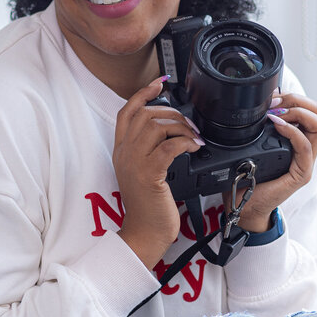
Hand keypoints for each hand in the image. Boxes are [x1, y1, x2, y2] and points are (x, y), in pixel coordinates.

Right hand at [113, 77, 202, 269]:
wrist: (144, 234)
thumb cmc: (148, 207)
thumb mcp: (143, 173)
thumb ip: (150, 151)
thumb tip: (172, 132)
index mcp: (121, 151)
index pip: (127, 112)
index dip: (143, 94)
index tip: (160, 83)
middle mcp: (124, 153)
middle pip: (145, 114)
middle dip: (172, 112)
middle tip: (189, 124)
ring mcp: (135, 163)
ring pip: (156, 126)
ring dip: (181, 127)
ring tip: (194, 137)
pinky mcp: (149, 174)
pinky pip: (168, 146)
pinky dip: (185, 142)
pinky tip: (195, 147)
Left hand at [224, 91, 316, 232]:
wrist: (244, 207)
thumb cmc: (247, 177)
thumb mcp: (252, 144)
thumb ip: (259, 125)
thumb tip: (261, 100)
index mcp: (296, 139)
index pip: (309, 109)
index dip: (293, 97)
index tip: (273, 97)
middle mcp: (305, 148)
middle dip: (298, 100)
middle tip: (276, 104)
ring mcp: (305, 161)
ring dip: (298, 113)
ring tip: (277, 114)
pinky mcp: (300, 174)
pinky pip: (306, 148)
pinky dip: (294, 133)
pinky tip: (278, 127)